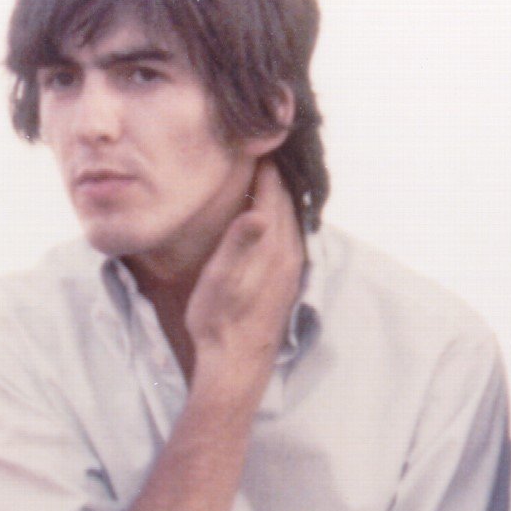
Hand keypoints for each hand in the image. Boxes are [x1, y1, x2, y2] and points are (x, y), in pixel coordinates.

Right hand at [181, 162, 304, 380]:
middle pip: (286, 202)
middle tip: (262, 152)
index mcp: (272, 247)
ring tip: (268, 177)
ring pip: (291, 219)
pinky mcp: (287, 281)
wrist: (235, 364)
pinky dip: (282, 218)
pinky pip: (290, 237)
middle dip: (275, 176)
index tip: (255, 146)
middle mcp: (288, 254)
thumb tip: (259, 212)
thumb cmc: (219, 320)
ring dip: (280, 196)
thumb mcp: (221, 280)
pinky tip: (271, 219)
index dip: (264, 168)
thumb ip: (239, 243)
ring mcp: (291, 268)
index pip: (272, 194)